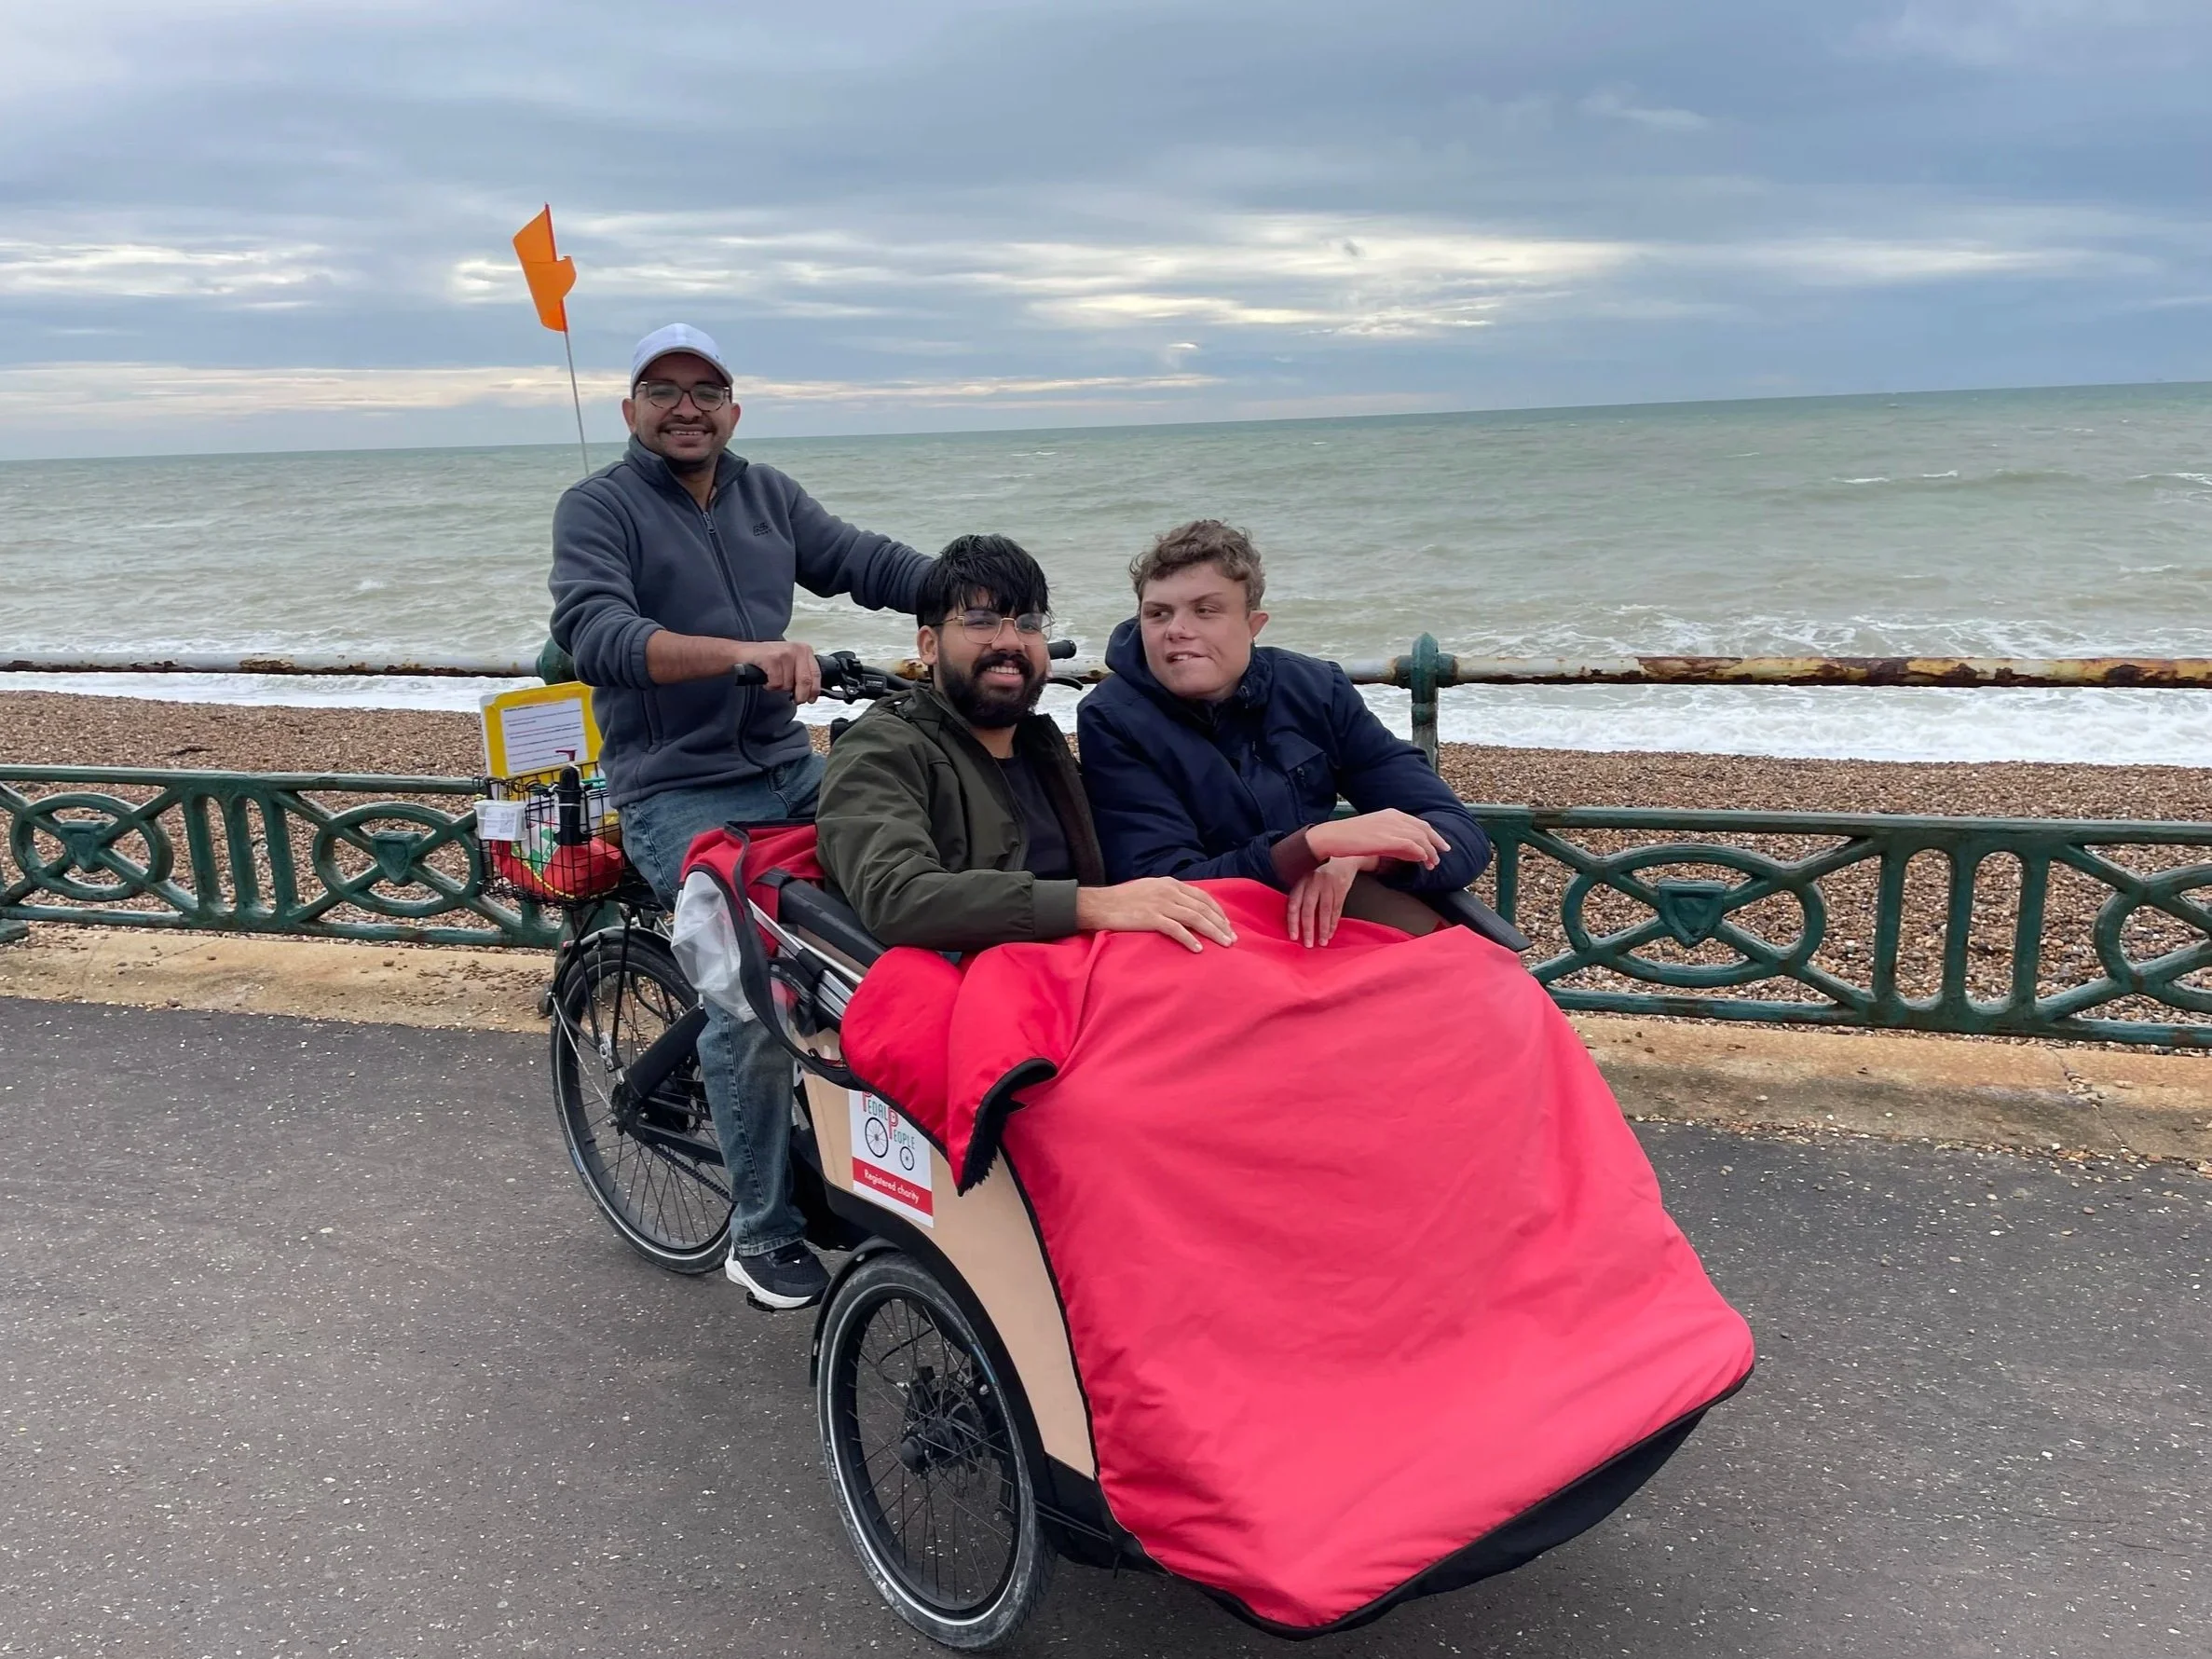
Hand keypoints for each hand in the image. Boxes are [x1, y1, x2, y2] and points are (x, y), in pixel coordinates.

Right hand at [731, 640, 820, 704]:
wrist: (743, 653)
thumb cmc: (767, 659)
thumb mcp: (790, 662)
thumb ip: (802, 672)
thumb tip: (811, 692)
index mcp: (805, 650)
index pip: (816, 674)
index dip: (814, 690)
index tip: (811, 699)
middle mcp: (797, 649)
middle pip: (805, 681)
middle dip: (800, 695)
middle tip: (795, 700)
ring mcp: (784, 654)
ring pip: (789, 684)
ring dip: (780, 688)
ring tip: (774, 681)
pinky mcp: (772, 659)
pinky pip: (777, 683)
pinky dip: (771, 686)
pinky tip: (767, 680)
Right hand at [1076, 878, 1237, 952]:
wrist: (1099, 904)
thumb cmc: (1123, 899)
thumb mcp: (1150, 889)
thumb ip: (1169, 895)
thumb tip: (1186, 906)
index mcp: (1170, 884)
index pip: (1202, 896)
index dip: (1218, 911)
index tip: (1227, 925)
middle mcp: (1168, 891)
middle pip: (1203, 908)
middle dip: (1221, 924)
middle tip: (1232, 939)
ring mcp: (1160, 904)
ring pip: (1195, 918)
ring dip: (1213, 932)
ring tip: (1225, 944)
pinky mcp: (1151, 917)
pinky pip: (1176, 929)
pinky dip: (1189, 939)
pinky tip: (1198, 949)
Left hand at [1286, 856, 1368, 947]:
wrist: (1343, 858)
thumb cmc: (1321, 873)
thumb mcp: (1307, 879)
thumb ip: (1301, 895)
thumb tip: (1293, 921)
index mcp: (1301, 881)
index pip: (1294, 904)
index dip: (1293, 921)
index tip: (1293, 936)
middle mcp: (1313, 882)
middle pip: (1308, 909)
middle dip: (1308, 929)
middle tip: (1308, 944)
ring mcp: (1328, 884)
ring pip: (1324, 911)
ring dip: (1323, 929)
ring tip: (1322, 942)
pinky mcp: (1341, 887)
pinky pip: (1337, 909)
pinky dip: (1334, 923)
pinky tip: (1331, 933)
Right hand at [1305, 809, 1447, 869]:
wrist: (1332, 837)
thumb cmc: (1348, 837)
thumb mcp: (1374, 833)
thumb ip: (1392, 839)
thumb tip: (1409, 850)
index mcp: (1390, 814)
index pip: (1418, 822)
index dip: (1432, 834)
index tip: (1439, 844)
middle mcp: (1393, 817)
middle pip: (1424, 828)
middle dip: (1436, 842)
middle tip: (1444, 853)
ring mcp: (1391, 827)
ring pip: (1420, 838)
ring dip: (1429, 851)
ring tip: (1433, 863)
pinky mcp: (1387, 839)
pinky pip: (1411, 845)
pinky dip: (1420, 853)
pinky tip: (1423, 861)